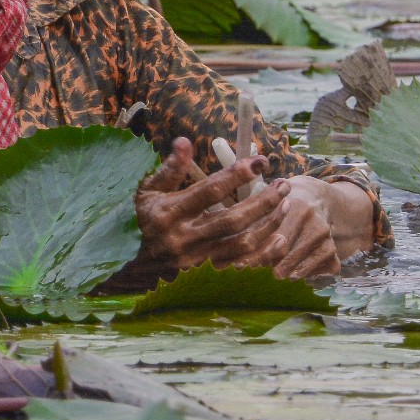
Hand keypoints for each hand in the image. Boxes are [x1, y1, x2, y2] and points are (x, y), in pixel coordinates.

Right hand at [132, 138, 339, 279]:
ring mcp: (197, 263)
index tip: (260, 162)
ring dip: (268, 224)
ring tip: (286, 205)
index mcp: (169, 214)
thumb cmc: (145, 223)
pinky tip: (279, 238)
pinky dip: (265, 254)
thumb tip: (184, 141)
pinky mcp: (208, 279)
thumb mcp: (148, 193)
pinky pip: (244, 267)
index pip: (209, 191)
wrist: (134, 270)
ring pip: (242, 244)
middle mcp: (184, 239)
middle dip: (263, 200)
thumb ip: (169, 169)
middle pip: (233, 219)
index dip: (236, 175)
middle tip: (283, 184)